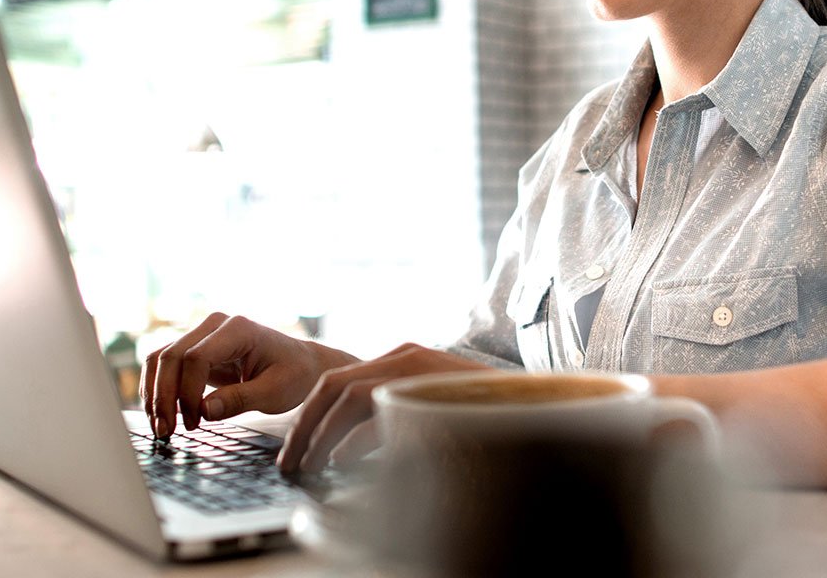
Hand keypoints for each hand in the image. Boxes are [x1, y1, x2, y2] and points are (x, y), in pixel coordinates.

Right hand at [140, 313, 356, 438]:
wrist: (302, 366)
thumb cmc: (294, 375)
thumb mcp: (275, 392)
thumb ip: (240, 400)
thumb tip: (204, 411)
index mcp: (238, 329)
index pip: (196, 357)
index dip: (189, 393)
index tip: (195, 422)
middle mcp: (215, 326)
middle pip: (171, 356)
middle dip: (163, 396)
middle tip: (166, 431)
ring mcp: (203, 334)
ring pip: (161, 358)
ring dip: (155, 393)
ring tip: (161, 427)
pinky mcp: (196, 349)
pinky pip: (166, 364)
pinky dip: (158, 388)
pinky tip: (161, 413)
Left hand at [276, 344, 491, 475]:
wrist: (536, 403)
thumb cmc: (482, 411)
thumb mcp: (430, 403)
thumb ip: (396, 413)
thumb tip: (350, 448)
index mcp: (403, 357)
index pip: (339, 380)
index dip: (311, 414)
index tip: (296, 447)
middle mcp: (405, 357)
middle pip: (334, 385)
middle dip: (305, 426)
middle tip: (290, 463)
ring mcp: (419, 372)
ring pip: (349, 398)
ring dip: (321, 436)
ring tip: (310, 468)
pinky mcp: (432, 393)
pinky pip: (380, 416)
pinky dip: (355, 442)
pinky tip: (342, 464)